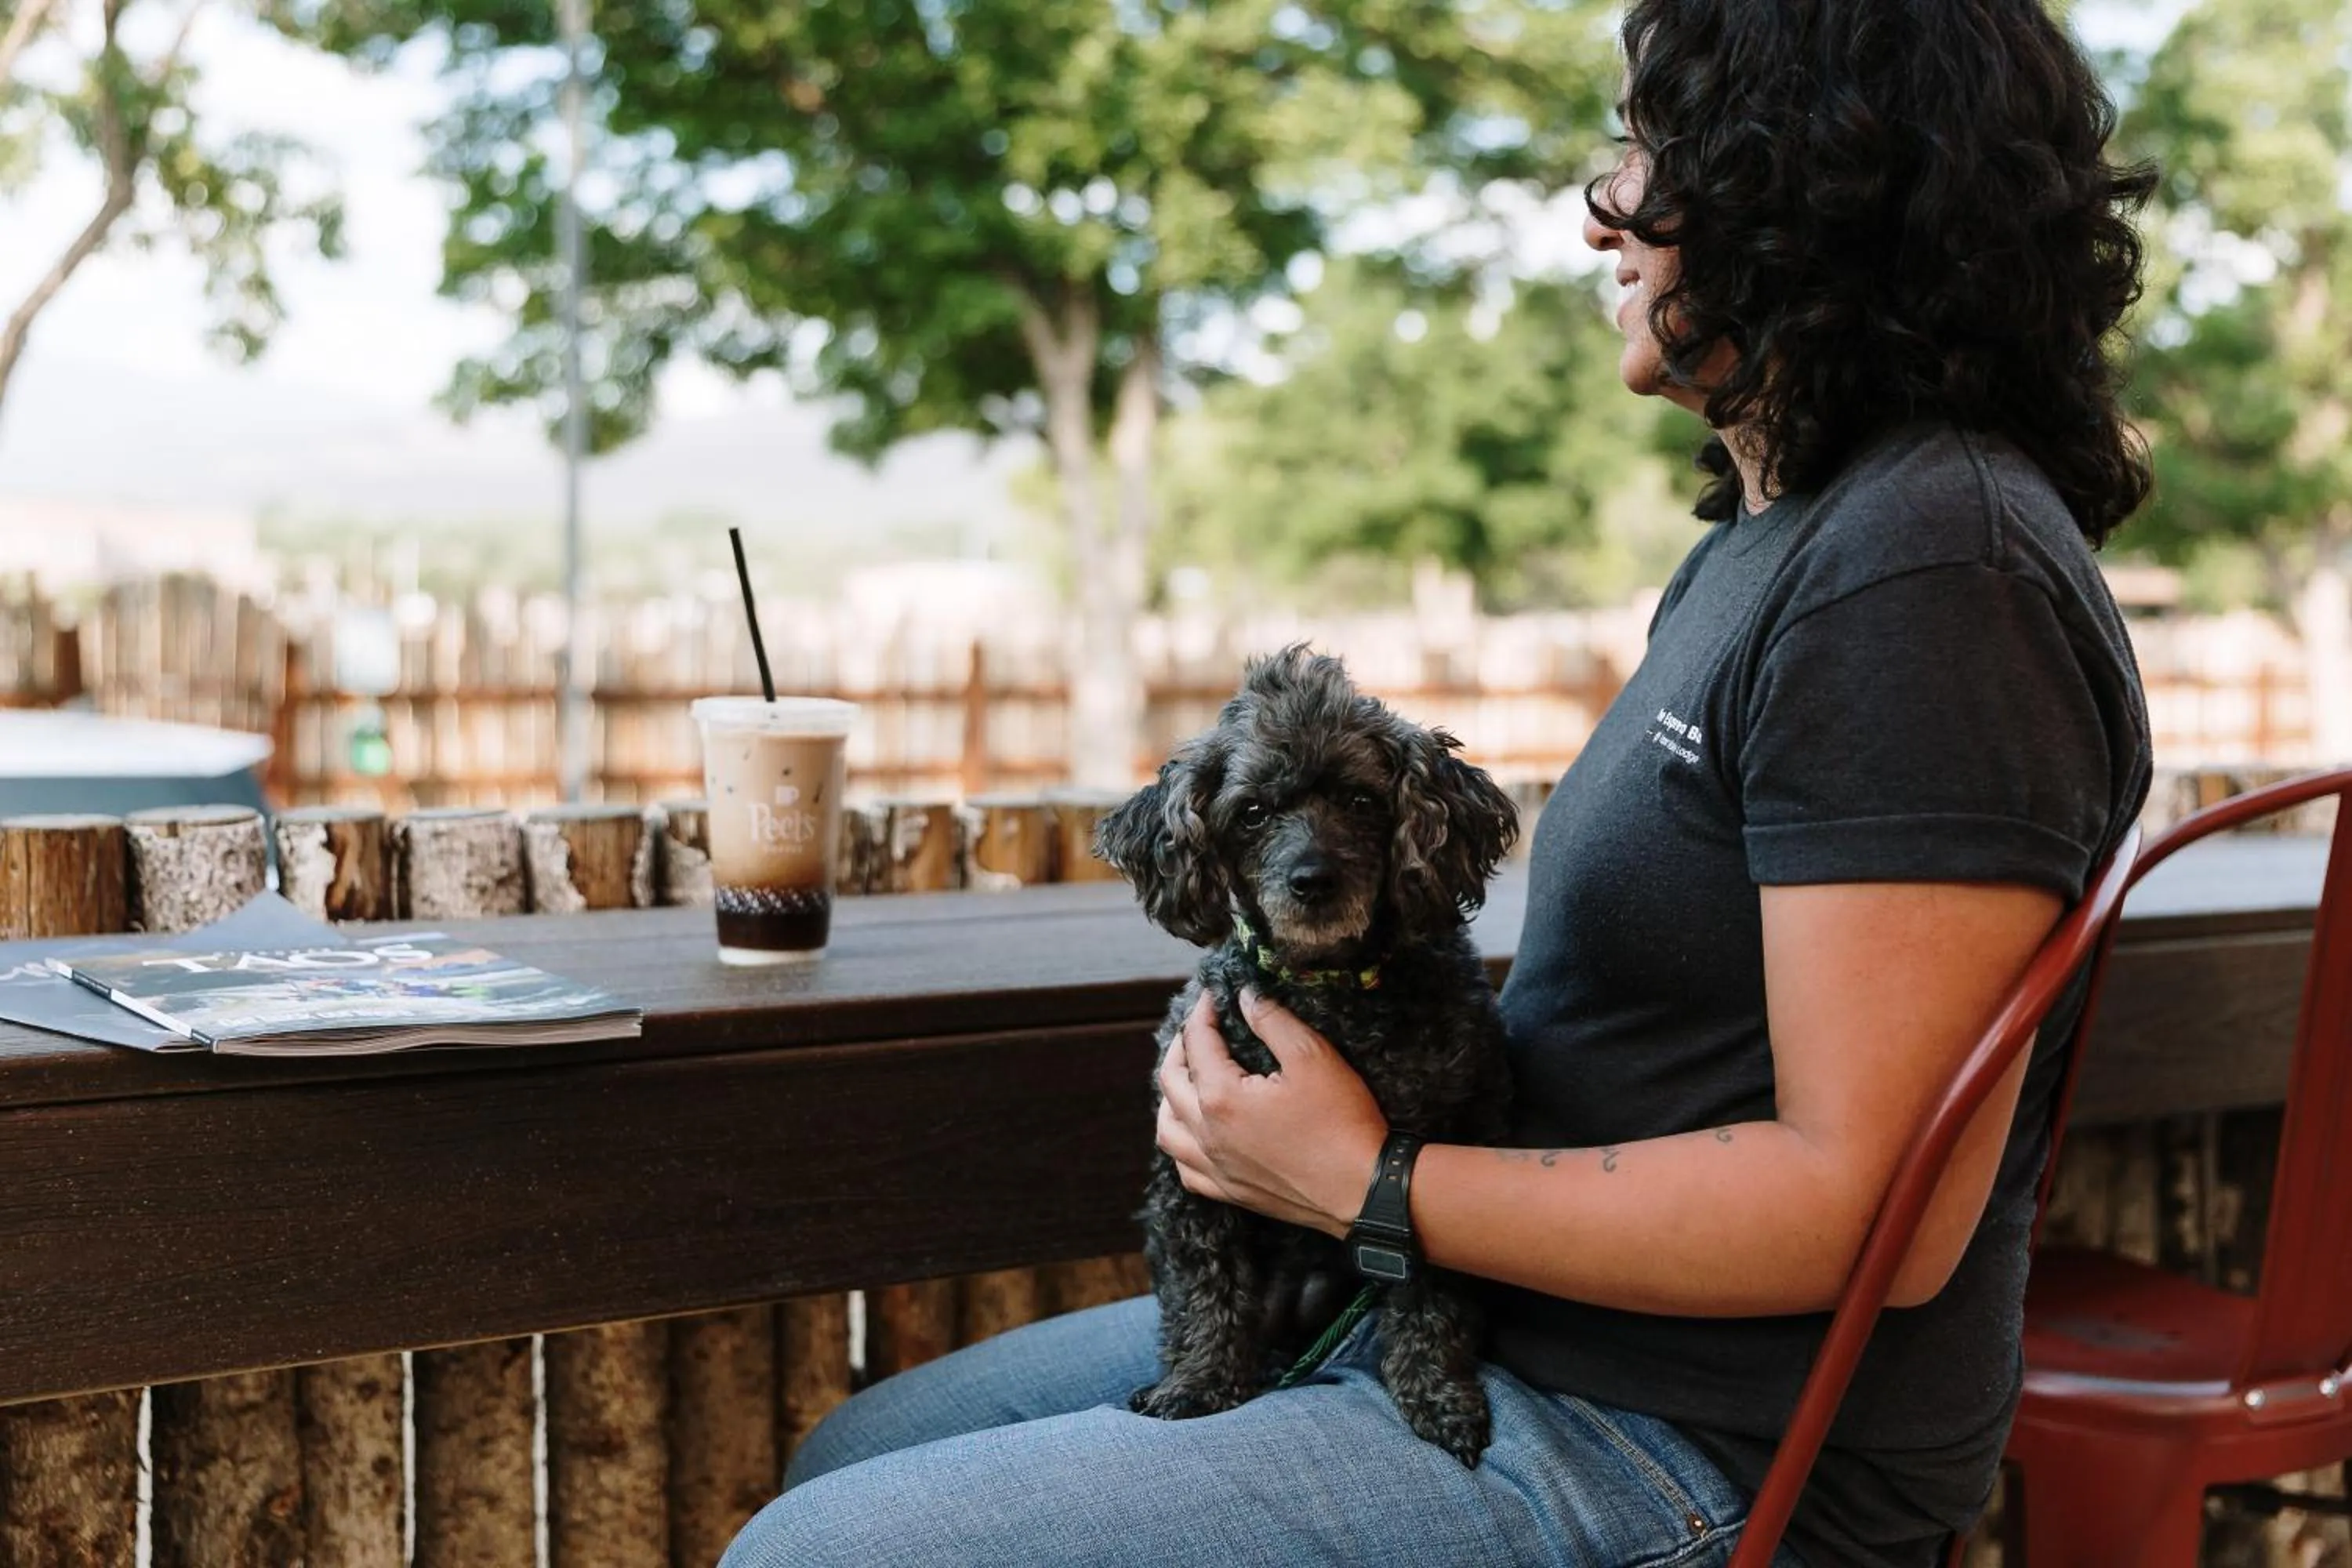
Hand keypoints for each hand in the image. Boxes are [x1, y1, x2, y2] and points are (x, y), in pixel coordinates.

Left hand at [1155, 989, 1388, 1236]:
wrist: (1365, 1188)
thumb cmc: (1342, 1122)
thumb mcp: (1312, 1057)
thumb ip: (1272, 1020)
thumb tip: (1245, 997)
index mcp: (1222, 1098)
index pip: (1197, 1044)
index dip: (1202, 1014)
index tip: (1211, 996)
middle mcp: (1208, 1135)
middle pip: (1171, 1082)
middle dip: (1180, 1048)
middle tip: (1198, 1029)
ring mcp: (1217, 1168)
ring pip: (1169, 1131)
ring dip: (1170, 1098)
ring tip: (1187, 1079)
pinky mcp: (1231, 1192)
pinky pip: (1187, 1171)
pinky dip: (1183, 1146)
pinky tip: (1197, 1135)